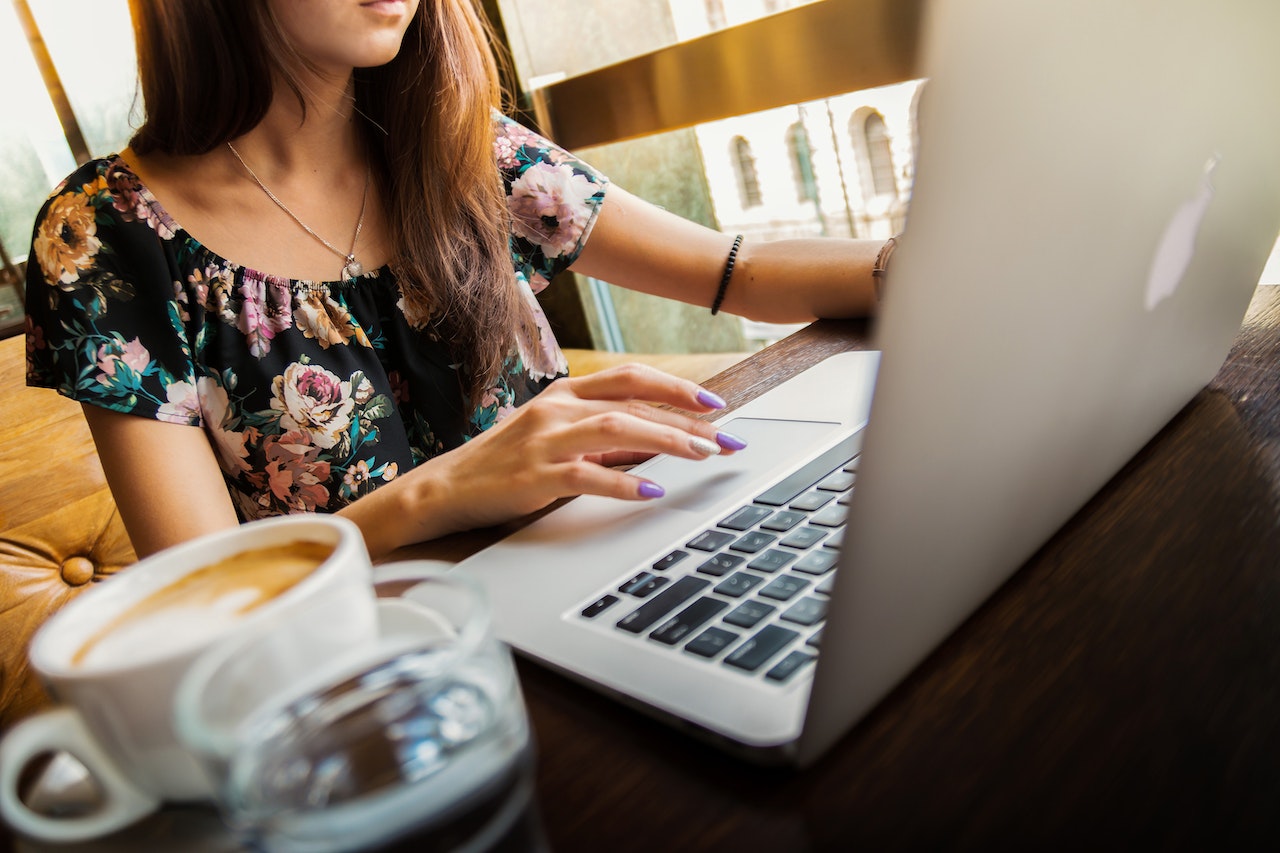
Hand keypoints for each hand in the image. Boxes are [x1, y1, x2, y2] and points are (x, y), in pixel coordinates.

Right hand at [403, 363, 747, 537]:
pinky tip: (651, 491)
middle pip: (633, 403)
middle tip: (726, 440)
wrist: (446, 488)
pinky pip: (588, 475)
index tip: (714, 405)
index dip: (675, 388)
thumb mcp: (556, 438)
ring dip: (666, 441)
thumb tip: (659, 441)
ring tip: (702, 456)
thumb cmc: (506, 464)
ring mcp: (545, 441)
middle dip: (687, 421)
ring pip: (617, 429)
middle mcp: (557, 409)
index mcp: (565, 394)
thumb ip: (603, 436)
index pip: (630, 378)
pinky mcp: (534, 476)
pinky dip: (624, 481)